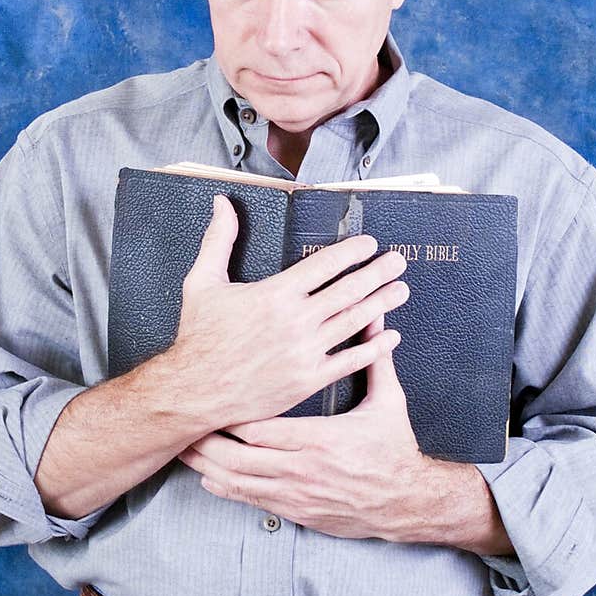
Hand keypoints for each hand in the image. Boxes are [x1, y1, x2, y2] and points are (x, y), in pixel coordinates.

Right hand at [165, 195, 409, 431]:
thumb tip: (222, 203)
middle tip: (398, 261)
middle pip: (348, 290)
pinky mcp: (308, 380)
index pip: (325, 265)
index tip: (370, 243)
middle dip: (378, 273)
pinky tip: (390, 336)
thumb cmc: (198, 337)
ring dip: (382, 303)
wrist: (194, 392)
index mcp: (274, 294)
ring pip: (354, 322)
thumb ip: (218, 240)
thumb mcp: (202, 283)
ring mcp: (305, 352)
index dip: (352, 252)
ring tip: (401, 290)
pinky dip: (374, 348)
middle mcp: (295, 322)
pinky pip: (350, 361)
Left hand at [178, 318, 512, 552]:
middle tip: (184, 425)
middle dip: (207, 443)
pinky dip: (226, 489)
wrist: (407, 502)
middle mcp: (301, 470)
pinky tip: (209, 478)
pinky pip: (251, 502)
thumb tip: (375, 318)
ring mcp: (296, 494)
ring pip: (238, 484)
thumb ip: (375, 359)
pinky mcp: (296, 511)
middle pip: (237, 459)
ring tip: (185, 450)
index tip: (210, 399)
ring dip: (208, 468)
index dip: (230, 417)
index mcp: (319, 439)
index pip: (260, 429)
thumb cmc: (395, 449)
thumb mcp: (389, 401)